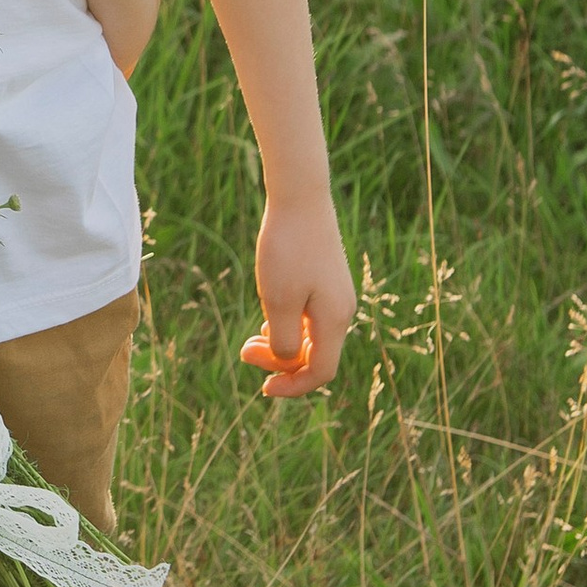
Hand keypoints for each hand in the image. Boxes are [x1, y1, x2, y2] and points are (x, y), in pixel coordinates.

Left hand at [241, 192, 356, 398]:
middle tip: (244, 351)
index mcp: (335, 320)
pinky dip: (289, 326)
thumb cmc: (287, 249)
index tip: (262, 388)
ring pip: (311, 337)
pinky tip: (269, 319)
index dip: (293, 387)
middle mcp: (342, 310)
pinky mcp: (326, 279)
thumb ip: (283, 340)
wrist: (299, 198)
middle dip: (281, 364)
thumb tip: (286, 360)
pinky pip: (310, 318)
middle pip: (316, 357)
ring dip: (282, 345)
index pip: (321, 372)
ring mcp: (336, 294)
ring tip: (252, 340)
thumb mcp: (278, 300)